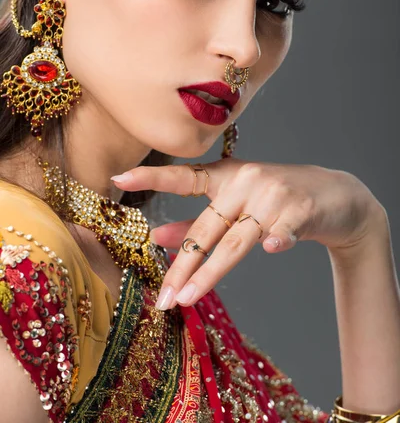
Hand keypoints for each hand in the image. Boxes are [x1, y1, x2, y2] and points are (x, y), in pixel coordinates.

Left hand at [112, 158, 386, 309]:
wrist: (336, 195)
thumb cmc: (276, 199)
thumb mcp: (235, 205)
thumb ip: (197, 221)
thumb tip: (156, 235)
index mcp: (227, 176)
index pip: (184, 178)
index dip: (152, 177)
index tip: (119, 179)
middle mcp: (246, 181)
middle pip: (207, 227)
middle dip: (181, 265)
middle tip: (162, 297)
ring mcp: (273, 194)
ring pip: (236, 239)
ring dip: (210, 270)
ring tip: (186, 297)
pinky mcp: (300, 209)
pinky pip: (282, 229)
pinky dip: (278, 239)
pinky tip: (272, 247)